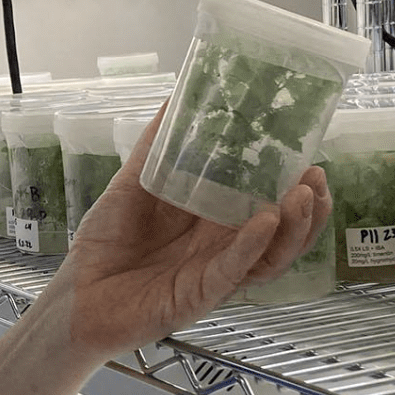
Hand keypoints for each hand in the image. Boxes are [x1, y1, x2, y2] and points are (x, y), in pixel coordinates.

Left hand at [41, 105, 331, 362]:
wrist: (77, 295)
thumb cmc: (105, 243)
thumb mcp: (132, 185)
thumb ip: (155, 148)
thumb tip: (173, 99)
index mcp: (213, 221)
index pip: (266, 200)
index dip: (290, 181)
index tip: (307, 151)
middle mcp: (223, 248)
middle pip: (282, 231)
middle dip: (308, 206)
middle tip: (317, 175)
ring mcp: (216, 273)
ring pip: (271, 255)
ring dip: (293, 227)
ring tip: (304, 195)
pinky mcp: (200, 294)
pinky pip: (233, 271)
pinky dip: (251, 246)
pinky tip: (266, 221)